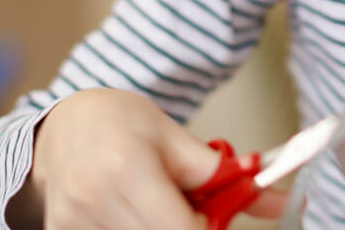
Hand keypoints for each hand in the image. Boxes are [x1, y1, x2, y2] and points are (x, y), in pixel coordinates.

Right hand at [8, 87, 286, 228]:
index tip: (214, 218)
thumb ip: (226, 175)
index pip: (182, 229)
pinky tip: (135, 214)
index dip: (207, 227)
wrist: (62, 127)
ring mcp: (73, 222)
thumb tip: (282, 201)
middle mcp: (93, 199)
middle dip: (188, 228)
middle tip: (188, 208)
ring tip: (158, 205)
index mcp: (127, 168)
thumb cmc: (121, 124)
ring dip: (161, 229)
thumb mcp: (177, 139)